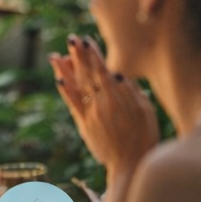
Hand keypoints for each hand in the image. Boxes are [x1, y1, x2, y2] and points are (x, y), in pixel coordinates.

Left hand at [48, 35, 158, 176]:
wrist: (130, 162)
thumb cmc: (144, 135)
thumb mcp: (145, 110)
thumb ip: (131, 92)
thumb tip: (117, 74)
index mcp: (119, 96)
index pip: (103, 69)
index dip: (93, 54)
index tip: (86, 40)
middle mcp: (103, 102)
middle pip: (87, 74)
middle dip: (78, 56)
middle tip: (70, 39)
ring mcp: (91, 113)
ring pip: (76, 87)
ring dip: (65, 70)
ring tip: (55, 56)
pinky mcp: (84, 124)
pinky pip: (72, 104)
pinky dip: (65, 91)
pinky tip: (58, 79)